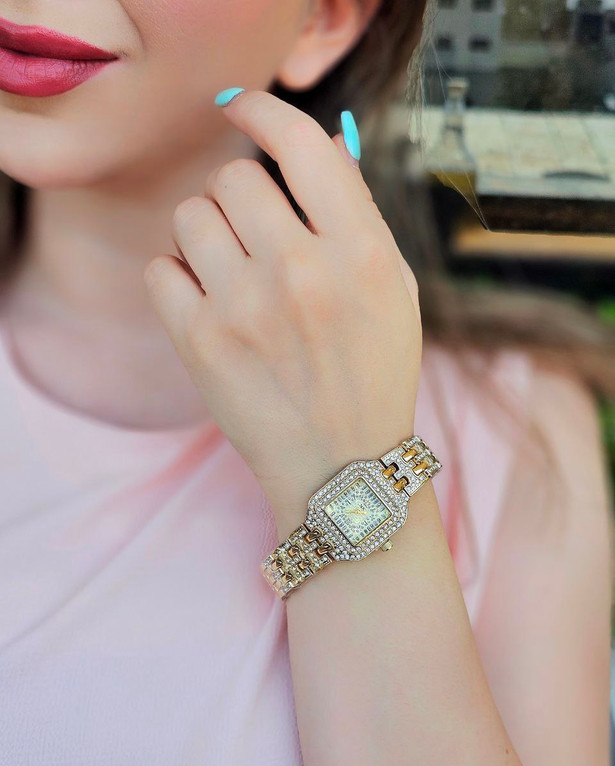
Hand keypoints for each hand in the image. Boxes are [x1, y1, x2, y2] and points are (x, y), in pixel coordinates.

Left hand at [144, 90, 421, 538]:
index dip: (262, 111)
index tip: (242, 109)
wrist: (340, 464)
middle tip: (255, 235)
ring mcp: (246, 308)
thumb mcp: (394, 288)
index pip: (298, 144)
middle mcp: (302, 271)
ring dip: (207, 235)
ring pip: (191, 215)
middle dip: (240, 196)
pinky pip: (159, 268)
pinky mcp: (201, 343)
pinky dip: (178, 278)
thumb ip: (355, 212)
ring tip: (232, 274)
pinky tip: (208, 304)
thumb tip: (314, 142)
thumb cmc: (373, 373)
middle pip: (233, 177)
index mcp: (359, 251)